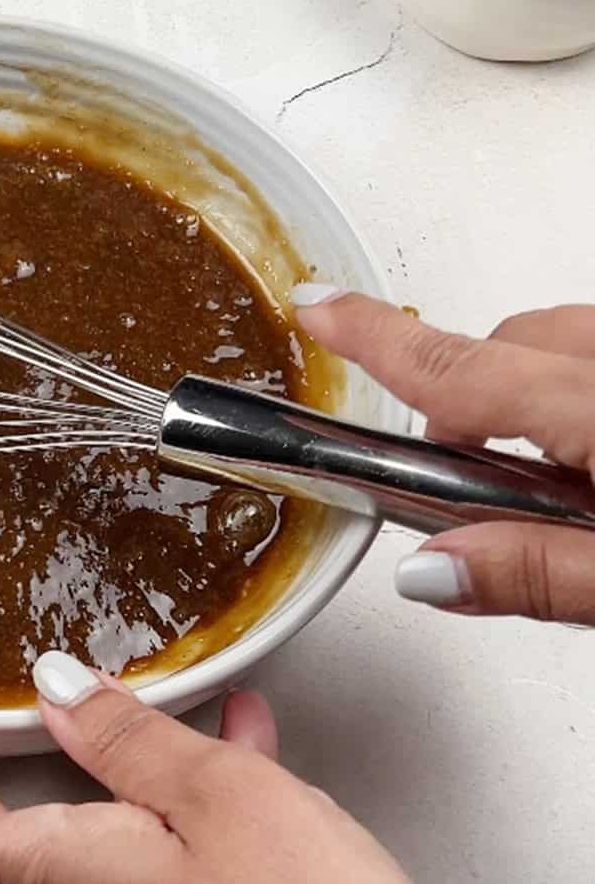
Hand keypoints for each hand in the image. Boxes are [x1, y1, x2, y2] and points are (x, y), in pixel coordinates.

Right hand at [295, 289, 594, 624]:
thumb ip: (535, 574)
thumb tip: (429, 568)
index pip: (459, 367)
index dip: (373, 338)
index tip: (315, 309)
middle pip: (513, 343)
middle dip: (470, 401)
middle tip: (476, 490)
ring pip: (566, 344)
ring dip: (535, 396)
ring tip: (556, 483)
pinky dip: (582, 394)